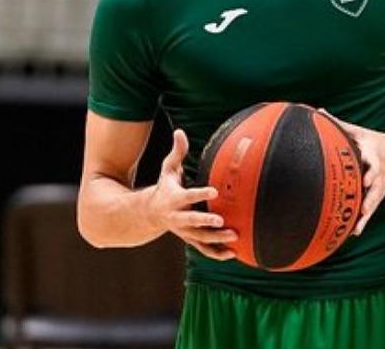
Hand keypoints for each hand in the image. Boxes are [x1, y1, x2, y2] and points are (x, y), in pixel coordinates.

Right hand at [148, 129, 235, 259]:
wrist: (150, 213)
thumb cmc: (165, 187)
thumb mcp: (168, 169)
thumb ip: (176, 152)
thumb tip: (180, 131)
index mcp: (174, 198)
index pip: (188, 196)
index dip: (200, 194)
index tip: (214, 192)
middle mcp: (177, 217)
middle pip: (191, 221)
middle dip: (206, 222)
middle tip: (222, 221)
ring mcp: (184, 231)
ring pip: (199, 238)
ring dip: (216, 239)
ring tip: (234, 236)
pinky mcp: (190, 239)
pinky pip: (203, 249)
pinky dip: (217, 253)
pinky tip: (233, 253)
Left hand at [330, 115, 384, 236]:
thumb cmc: (370, 141)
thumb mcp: (357, 131)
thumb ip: (338, 123)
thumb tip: (318, 111)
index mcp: (372, 154)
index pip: (372, 161)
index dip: (370, 169)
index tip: (367, 178)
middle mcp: (378, 171)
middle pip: (376, 184)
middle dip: (371, 194)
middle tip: (365, 205)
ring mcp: (379, 185)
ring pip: (374, 200)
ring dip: (367, 211)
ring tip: (359, 222)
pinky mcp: (377, 195)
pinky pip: (371, 209)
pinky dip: (363, 221)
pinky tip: (354, 232)